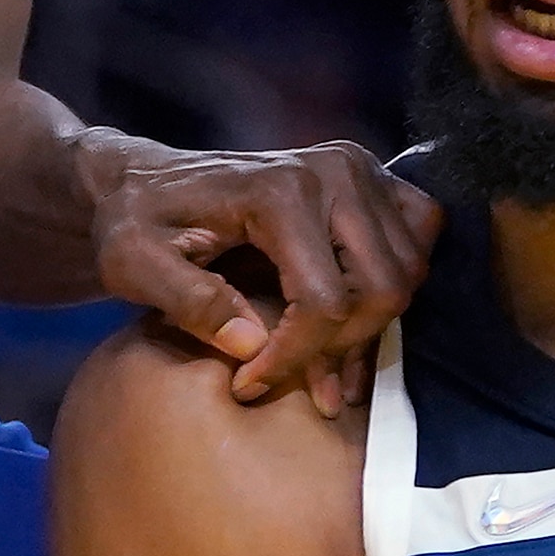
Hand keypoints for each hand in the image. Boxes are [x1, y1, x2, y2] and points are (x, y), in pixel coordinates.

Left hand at [86, 137, 441, 414]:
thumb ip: (187, 302)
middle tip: (294, 383)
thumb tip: (251, 345)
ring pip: (406, 275)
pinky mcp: (374, 178)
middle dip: (340, 350)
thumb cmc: (135, 222)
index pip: (323, 300)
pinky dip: (395, 285)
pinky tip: (352, 318)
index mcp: (277, 190)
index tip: (250, 386)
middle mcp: (333, 171)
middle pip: (380, 291)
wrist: (147, 181)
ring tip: (320, 367)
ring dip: (371, 329)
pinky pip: (421, 238)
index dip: (294, 358)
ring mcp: (361, 169)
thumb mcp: (133, 263)